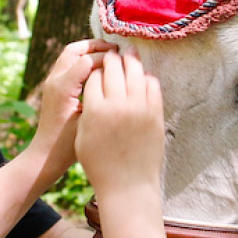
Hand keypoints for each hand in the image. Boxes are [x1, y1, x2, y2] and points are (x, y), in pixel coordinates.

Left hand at [28, 39, 115, 185]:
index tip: (124, 62)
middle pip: (74, 50)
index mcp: (62, 88)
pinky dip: (84, 61)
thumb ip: (99, 95)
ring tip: (110, 55)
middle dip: (96, 46)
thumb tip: (116, 75)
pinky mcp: (54, 88)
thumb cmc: (68, 145)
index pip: (87, 60)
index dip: (107, 58)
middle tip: (116, 50)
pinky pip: (68, 65)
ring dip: (89, 51)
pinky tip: (101, 70)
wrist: (46, 156)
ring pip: (70, 55)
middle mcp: (54, 81)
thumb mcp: (88, 120)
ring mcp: (52, 83)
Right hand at [75, 50, 163, 198]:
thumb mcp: (82, 137)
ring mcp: (138, 108)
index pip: (94, 76)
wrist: (128, 186)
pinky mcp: (155, 114)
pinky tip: (144, 76)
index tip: (97, 65)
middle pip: (114, 68)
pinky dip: (147, 78)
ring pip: (135, 72)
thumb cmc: (100, 165)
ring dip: (131, 60)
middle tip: (113, 52)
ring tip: (130, 53)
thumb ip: (87, 110)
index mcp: (94, 110)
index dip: (95, 69)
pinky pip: (152, 86)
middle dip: (112, 58)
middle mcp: (116, 105)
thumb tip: (94, 89)